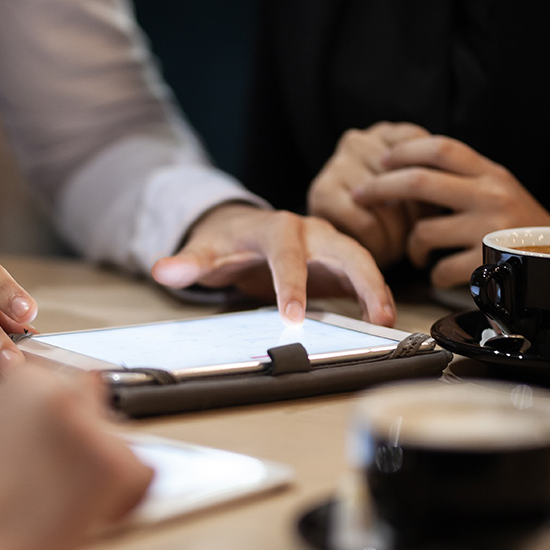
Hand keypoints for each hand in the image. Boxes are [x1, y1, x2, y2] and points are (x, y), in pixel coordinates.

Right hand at [0, 368, 152, 549]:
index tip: (56, 451)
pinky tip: (91, 511)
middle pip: (101, 407)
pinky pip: (142, 475)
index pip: (72, 385)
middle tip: (62, 480)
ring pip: (124, 440)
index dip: (68, 425)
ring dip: (106, 466)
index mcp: (26, 378)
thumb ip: (32, 411)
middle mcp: (61, 389)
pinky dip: (125, 498)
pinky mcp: (114, 461)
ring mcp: (90, 423)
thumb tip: (70, 407)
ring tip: (68, 498)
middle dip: (90, 440)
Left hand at [150, 203, 394, 325]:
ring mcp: (326, 244)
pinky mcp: (335, 262)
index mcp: (275, 228)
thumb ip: (186, 263)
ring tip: (386, 320)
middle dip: (362, 279)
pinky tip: (381, 320)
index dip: (292, 285)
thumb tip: (163, 271)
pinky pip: (361, 275)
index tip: (293, 316)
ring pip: (360, 259)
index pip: (286, 255)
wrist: (239, 231)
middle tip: (376, 314)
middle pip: (343, 249)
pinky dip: (374, 294)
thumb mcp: (204, 252)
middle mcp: (307, 231)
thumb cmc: (225, 242)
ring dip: (377, 287)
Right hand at [307, 122, 429, 266]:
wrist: (335, 241)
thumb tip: (448, 195)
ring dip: (400, 235)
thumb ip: (431, 180)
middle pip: (406, 177)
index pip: (427, 149)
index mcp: (384, 133)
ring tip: (403, 250)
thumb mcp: (415, 190)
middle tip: (422, 238)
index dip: (438, 184)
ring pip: (387, 202)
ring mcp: (336, 164)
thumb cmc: (388, 213)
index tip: (438, 210)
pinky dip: (381, 244)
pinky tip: (383, 253)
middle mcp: (357, 141)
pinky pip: (366, 222)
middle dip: (418, 214)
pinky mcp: (322, 193)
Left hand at [353, 135, 549, 286]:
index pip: (440, 147)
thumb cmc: (522, 225)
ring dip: (409, 243)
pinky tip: (437, 271)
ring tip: (415, 250)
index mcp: (491, 173)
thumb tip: (408, 163)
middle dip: (380, 187)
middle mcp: (491, 195)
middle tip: (360, 194)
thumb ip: (462, 176)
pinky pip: (439, 268)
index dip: (404, 150)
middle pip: (419, 182)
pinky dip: (432, 272)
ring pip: (423, 230)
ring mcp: (489, 230)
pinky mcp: (489, 264)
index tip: (382, 159)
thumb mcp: (499, 188)